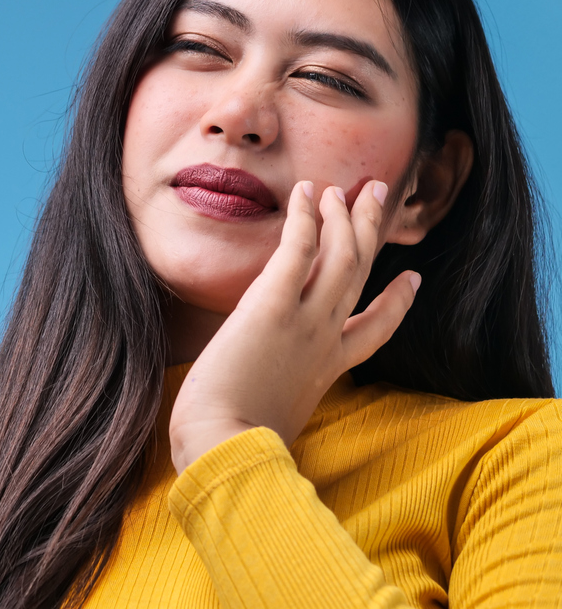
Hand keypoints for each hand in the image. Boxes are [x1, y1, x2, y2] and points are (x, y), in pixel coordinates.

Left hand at [169, 180, 419, 472]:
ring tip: (341, 187)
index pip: (372, 332)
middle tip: (378, 195)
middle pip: (359, 274)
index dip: (395, 303)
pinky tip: (307, 191)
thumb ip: (277, 404)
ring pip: (339, 255)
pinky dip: (306, 218)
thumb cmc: (233, 446)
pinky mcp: (271, 306)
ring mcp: (303, 322)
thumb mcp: (270, 422)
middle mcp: (323, 341)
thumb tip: (257, 411)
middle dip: (371, 231)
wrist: (223, 449)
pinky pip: (299, 250)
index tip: (411, 280)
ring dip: (342, 215)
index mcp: (326, 370)